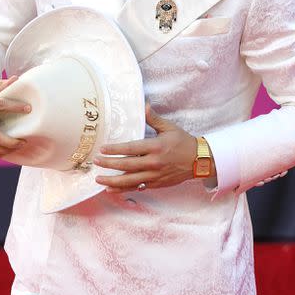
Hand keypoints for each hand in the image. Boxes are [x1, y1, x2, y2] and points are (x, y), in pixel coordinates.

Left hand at [93, 104, 212, 189]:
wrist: (199, 161)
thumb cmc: (183, 142)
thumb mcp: (169, 128)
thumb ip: (154, 118)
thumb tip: (144, 105)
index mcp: (156, 147)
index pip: (131, 148)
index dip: (115, 149)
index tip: (102, 149)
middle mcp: (154, 163)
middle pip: (127, 165)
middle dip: (109, 164)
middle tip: (95, 162)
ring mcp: (154, 175)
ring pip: (129, 180)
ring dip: (112, 181)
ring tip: (99, 179)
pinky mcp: (156, 184)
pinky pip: (136, 187)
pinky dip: (123, 189)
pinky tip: (111, 189)